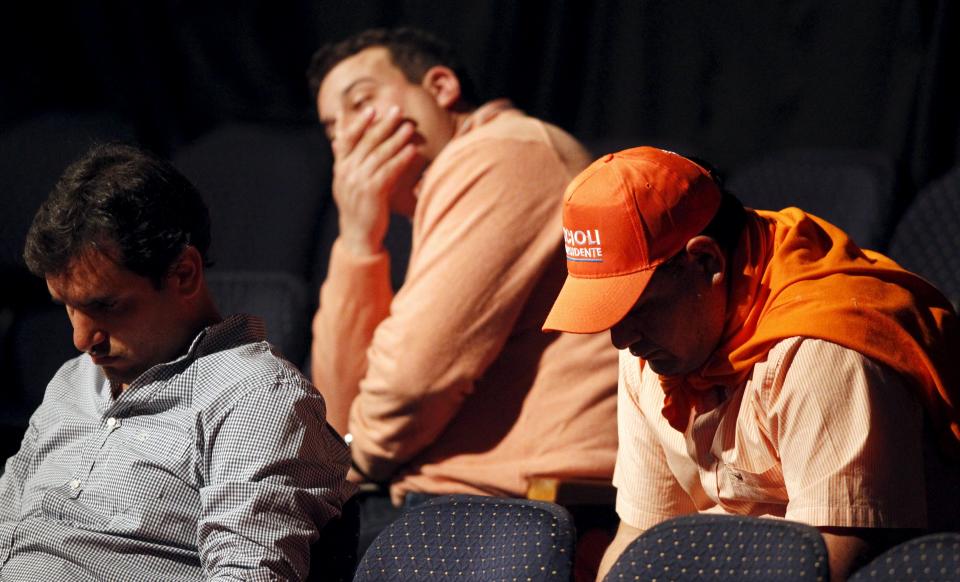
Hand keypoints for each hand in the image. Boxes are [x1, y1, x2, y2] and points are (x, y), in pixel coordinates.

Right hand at [331, 104, 418, 255]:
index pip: (348, 139)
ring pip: (379, 154)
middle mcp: (347, 172)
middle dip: (383, 125)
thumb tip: (336, 138)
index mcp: (341, 168)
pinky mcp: (373, 191)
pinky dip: (401, 159)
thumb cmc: (357, 207)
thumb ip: (343, 159)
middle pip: (367, 142)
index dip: (359, 123)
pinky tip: (411, 151)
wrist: (358, 236)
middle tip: (397, 111)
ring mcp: (359, 181)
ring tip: (409, 127)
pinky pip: (389, 170)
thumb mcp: (345, 182)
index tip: (371, 109)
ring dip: (396, 139)